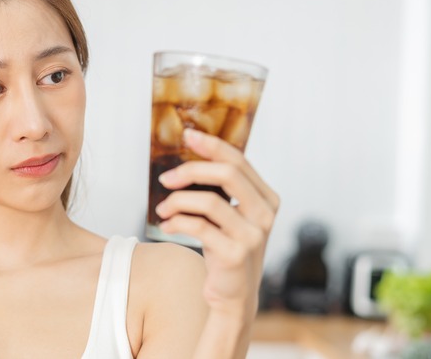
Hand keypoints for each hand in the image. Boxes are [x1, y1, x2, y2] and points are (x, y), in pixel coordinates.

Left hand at [155, 128, 279, 318]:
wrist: (233, 294)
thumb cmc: (225, 248)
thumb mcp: (229, 215)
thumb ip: (219, 190)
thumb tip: (187, 156)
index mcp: (267, 198)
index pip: (239, 161)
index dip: (212, 145)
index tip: (187, 136)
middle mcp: (265, 214)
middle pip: (228, 174)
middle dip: (191, 170)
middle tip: (166, 178)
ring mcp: (253, 236)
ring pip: (209, 202)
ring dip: (178, 201)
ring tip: (162, 208)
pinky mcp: (235, 254)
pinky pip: (199, 227)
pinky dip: (177, 222)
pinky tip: (168, 224)